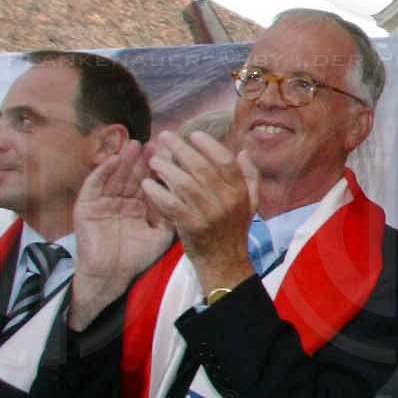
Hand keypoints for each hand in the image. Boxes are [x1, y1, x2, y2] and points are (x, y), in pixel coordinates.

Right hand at [70, 142, 172, 330]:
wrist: (111, 276)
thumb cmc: (136, 257)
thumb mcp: (160, 233)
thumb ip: (173, 214)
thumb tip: (193, 196)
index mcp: (138, 205)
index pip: (149, 180)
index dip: (159, 167)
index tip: (172, 152)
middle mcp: (121, 200)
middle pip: (132, 174)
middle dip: (143, 159)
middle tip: (155, 142)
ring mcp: (103, 201)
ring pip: (114, 175)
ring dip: (123, 160)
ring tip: (135, 145)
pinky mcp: (86, 206)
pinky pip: (93, 185)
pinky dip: (102, 172)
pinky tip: (113, 160)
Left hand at [141, 131, 257, 292]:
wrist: (225, 263)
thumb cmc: (234, 230)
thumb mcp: (251, 203)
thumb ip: (249, 176)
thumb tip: (242, 152)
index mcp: (240, 192)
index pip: (225, 160)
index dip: (209, 145)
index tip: (193, 134)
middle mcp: (226, 201)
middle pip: (201, 167)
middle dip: (181, 149)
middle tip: (164, 137)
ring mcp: (209, 214)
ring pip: (184, 183)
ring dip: (166, 168)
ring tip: (153, 160)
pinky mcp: (191, 227)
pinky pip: (170, 204)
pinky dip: (157, 193)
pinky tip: (147, 184)